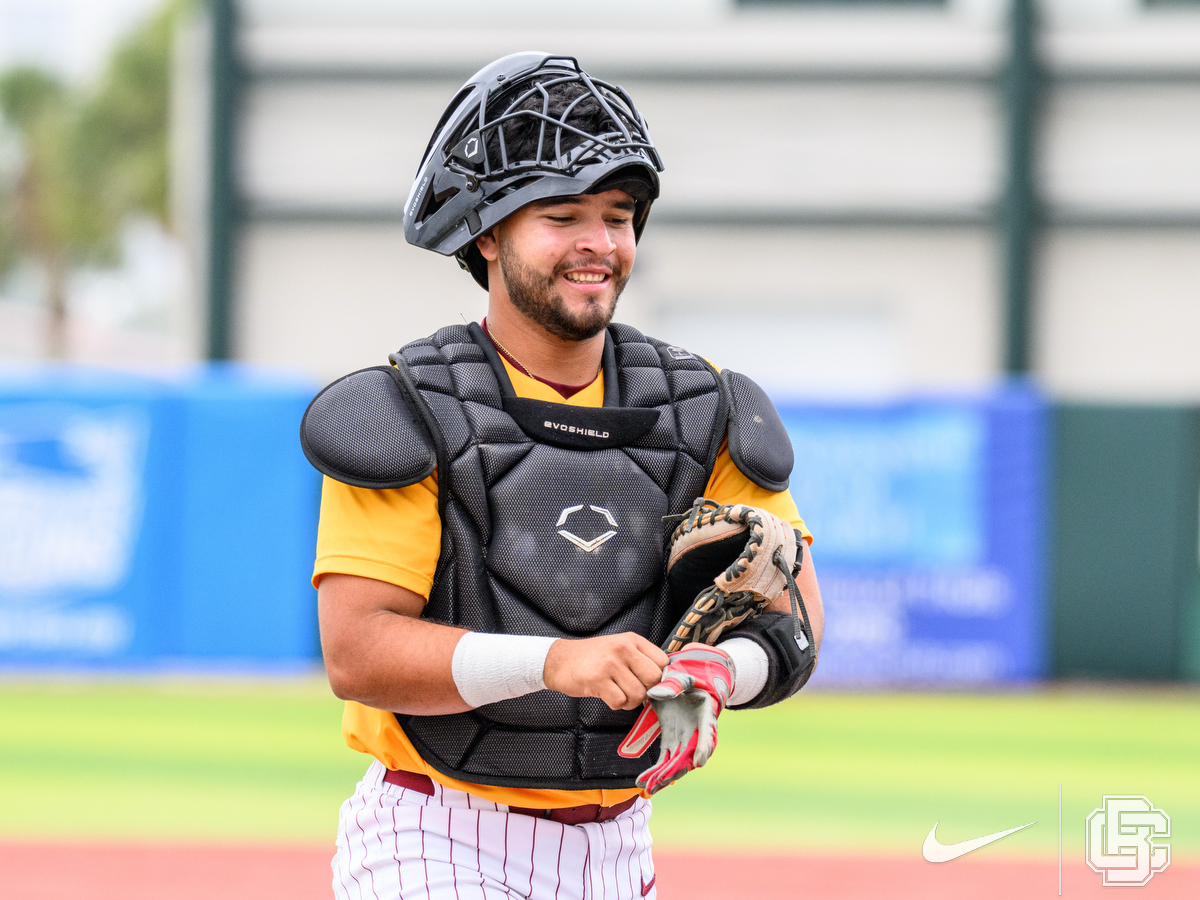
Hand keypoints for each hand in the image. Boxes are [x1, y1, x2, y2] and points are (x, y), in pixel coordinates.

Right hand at [544, 633, 668, 709]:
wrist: (560, 660)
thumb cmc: (593, 657)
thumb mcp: (619, 647)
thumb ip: (641, 659)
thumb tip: (665, 681)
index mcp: (632, 640)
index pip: (662, 662)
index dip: (659, 677)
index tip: (648, 682)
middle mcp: (623, 649)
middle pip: (653, 679)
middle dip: (646, 690)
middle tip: (632, 689)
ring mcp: (610, 664)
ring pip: (638, 694)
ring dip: (630, 701)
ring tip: (617, 692)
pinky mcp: (597, 680)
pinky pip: (620, 702)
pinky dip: (616, 704)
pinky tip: (607, 695)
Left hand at [616, 643, 732, 793]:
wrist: (681, 685)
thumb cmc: (685, 679)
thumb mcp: (681, 676)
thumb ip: (672, 683)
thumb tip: (655, 694)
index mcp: (704, 715)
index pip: (707, 733)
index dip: (703, 747)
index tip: (699, 762)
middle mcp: (697, 732)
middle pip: (690, 756)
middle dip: (677, 770)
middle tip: (662, 780)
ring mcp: (684, 740)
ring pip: (677, 764)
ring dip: (664, 777)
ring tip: (648, 787)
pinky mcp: (671, 743)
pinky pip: (665, 761)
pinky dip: (656, 772)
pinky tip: (643, 782)